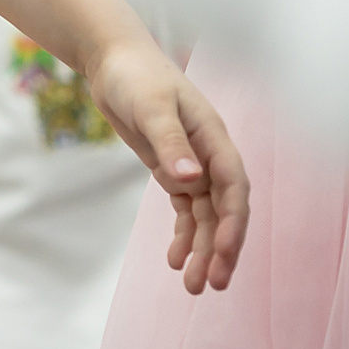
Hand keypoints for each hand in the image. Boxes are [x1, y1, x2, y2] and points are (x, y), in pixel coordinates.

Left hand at [87, 40, 248, 293]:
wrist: (114, 63)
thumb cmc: (136, 77)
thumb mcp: (150, 106)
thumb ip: (170, 142)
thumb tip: (192, 180)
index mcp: (214, 138)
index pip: (234, 187)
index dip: (233, 222)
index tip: (223, 253)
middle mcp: (209, 156)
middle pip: (225, 210)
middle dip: (221, 248)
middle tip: (211, 284)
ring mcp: (192, 165)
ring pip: (205, 216)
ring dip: (201, 249)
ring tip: (190, 286)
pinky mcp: (172, 169)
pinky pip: (186, 209)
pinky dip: (183, 234)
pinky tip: (174, 259)